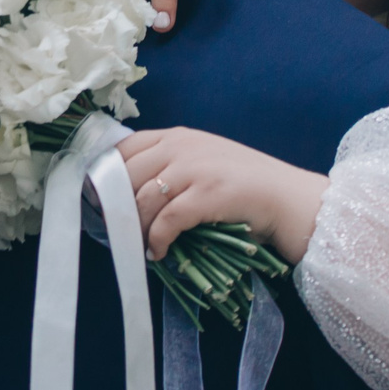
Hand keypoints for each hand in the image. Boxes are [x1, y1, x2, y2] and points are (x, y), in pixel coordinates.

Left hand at [118, 127, 326, 264]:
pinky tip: (159, 253)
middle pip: (126, 175)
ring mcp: (195, 168)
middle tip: (117, 231)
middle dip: (115, 207)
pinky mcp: (207, 194)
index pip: (123, 148)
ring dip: (136, 229)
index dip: (104, 175)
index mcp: (178, 137)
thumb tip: (124, 194)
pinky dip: (157, 240)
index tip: (98, 200)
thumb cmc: (245, 187)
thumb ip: (169, 167)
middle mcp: (182, 147)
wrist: (290, 200)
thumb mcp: (203, 163)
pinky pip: (166, 221)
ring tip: (141, 245)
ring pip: (142, 200)